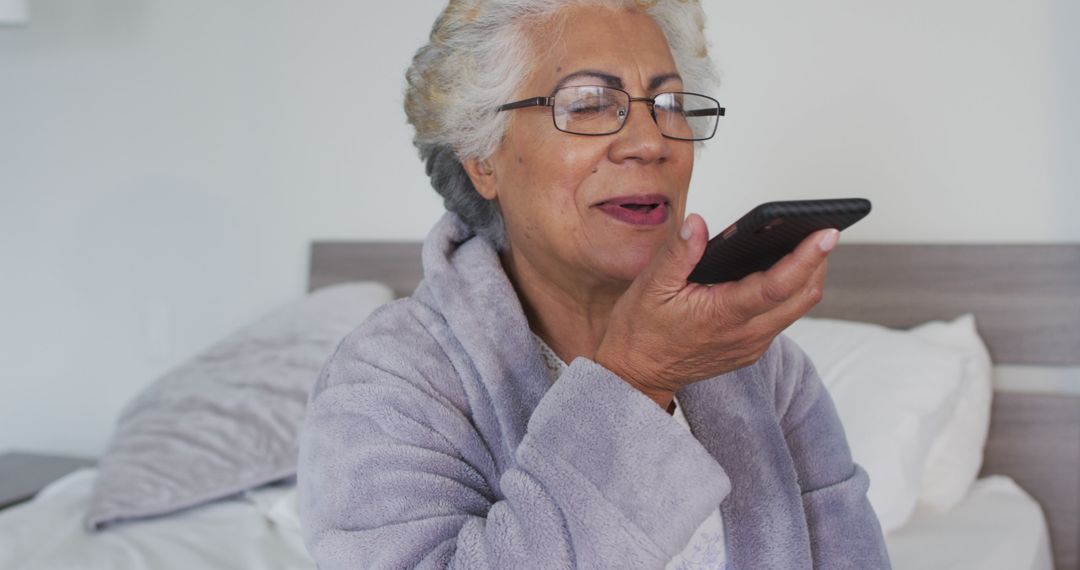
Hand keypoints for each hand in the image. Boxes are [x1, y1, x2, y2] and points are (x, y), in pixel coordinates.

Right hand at [594, 214, 837, 408]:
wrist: (636, 375)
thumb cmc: (640, 331)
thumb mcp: (651, 286)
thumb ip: (679, 253)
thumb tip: (699, 223)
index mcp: (722, 315)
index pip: (778, 284)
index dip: (807, 257)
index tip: (827, 233)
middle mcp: (746, 335)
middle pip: (802, 297)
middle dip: (818, 262)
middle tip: (823, 229)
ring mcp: (751, 346)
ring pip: (797, 309)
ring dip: (807, 278)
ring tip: (808, 246)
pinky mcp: (750, 351)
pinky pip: (782, 319)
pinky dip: (790, 293)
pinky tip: (780, 272)